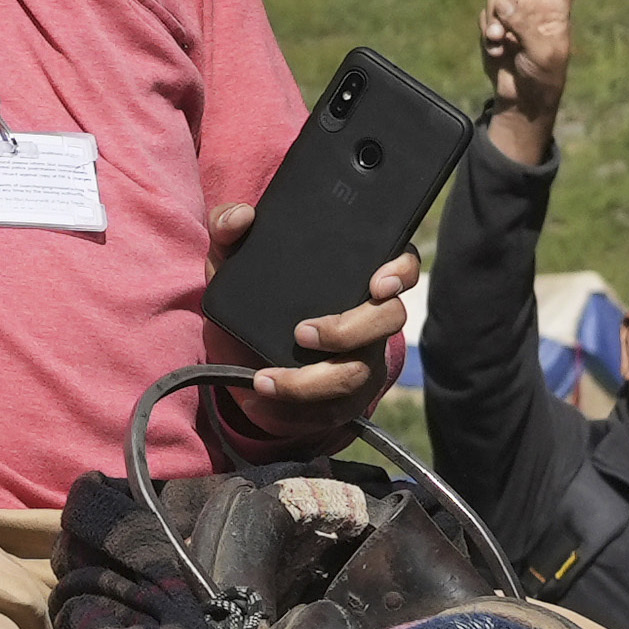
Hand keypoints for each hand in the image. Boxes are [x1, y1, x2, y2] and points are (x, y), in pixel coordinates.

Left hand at [205, 201, 421, 420]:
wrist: (240, 363)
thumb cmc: (250, 304)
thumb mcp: (232, 266)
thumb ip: (227, 232)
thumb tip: (238, 217)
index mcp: (354, 280)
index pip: (400, 267)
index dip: (401, 272)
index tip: (379, 282)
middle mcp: (368, 320)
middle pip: (389, 321)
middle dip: (348, 330)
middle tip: (301, 332)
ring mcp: (359, 362)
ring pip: (356, 374)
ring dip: (310, 381)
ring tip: (265, 379)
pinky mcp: (342, 401)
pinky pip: (330, 410)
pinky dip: (292, 408)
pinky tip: (261, 400)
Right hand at [479, 0, 592, 167]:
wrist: (521, 98)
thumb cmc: (543, 76)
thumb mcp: (543, 51)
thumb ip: (524, 22)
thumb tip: (502, 3)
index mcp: (557, 6)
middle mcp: (535, 0)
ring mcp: (512, 10)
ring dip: (496, 16)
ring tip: (502, 41)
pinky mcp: (492, 22)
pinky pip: (484, 14)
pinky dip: (487, 30)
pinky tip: (497, 48)